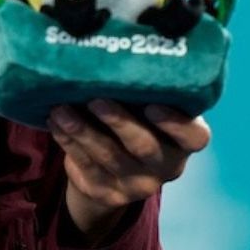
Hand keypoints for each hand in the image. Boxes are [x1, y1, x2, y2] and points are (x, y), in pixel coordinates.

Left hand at [47, 99, 211, 241]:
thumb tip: (119, 57)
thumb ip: (147, 94)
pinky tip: (55, 123)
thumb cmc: (138, 125)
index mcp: (184, 143)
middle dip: (119, 122)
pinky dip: (68, 142)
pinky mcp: (106, 192)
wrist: (115, 174)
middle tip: (96, 100)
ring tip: (61, 109)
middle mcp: (166, 167)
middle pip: (144, 146)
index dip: (176, 123)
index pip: (194, 137)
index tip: (152, 105)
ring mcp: (136, 184)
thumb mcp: (150, 112)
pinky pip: (86, 165)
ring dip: (83, 130)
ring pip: (108, 156)